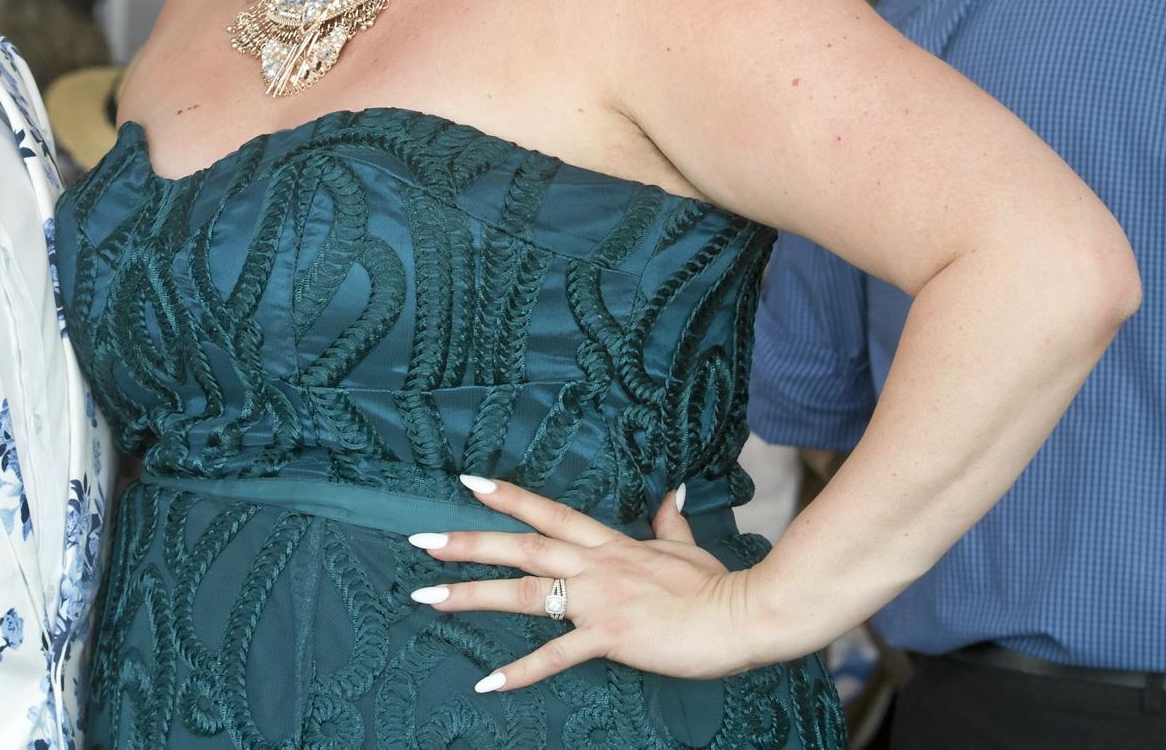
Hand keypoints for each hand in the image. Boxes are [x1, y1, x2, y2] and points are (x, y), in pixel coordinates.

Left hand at [406, 475, 778, 692]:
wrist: (745, 613)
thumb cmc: (718, 586)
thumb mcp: (687, 548)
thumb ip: (668, 523)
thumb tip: (671, 494)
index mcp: (611, 544)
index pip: (550, 511)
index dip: (508, 496)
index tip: (467, 483)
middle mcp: (596, 565)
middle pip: (521, 546)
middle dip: (468, 542)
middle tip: (420, 540)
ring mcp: (599, 600)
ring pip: (525, 592)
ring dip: (472, 593)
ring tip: (427, 596)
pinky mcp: (610, 637)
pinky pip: (557, 656)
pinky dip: (521, 671)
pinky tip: (487, 682)